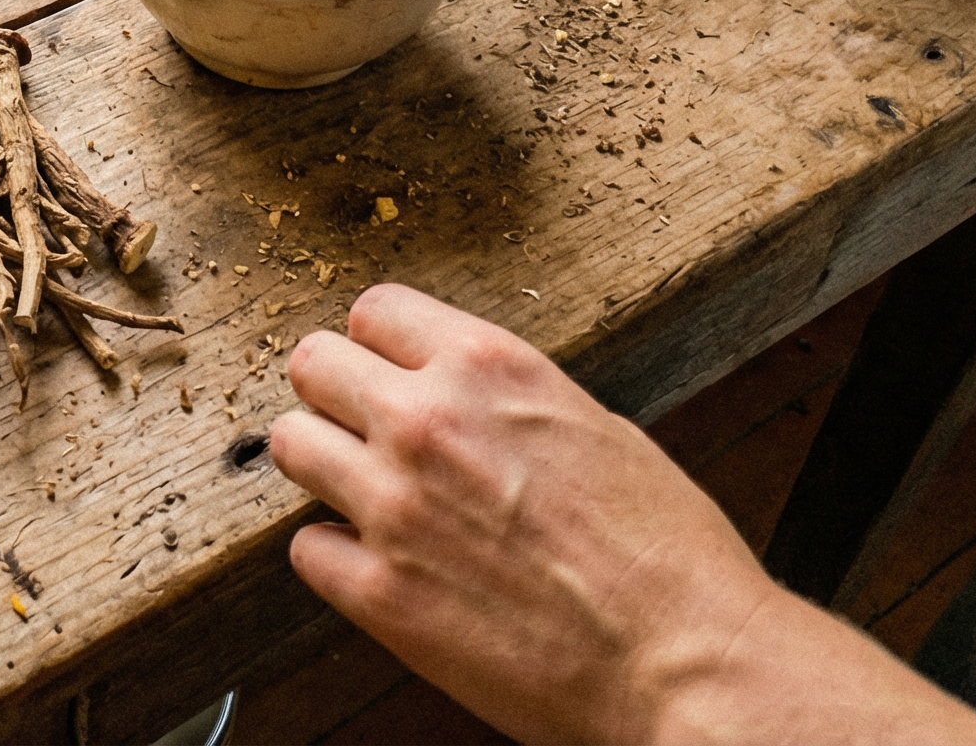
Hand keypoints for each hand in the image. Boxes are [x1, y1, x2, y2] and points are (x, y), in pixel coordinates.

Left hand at [268, 285, 975, 745]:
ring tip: (362, 497)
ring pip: (290, 445)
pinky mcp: (378, 591)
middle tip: (358, 431)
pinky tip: (381, 568)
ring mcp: (393, 504)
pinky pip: (307, 548)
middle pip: (313, 363)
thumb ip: (505, 399)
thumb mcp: (594, 427)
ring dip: (322, 467)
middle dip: (333, 394)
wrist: (685, 663)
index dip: (379, 346)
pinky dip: (337, 557)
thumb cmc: (664, 554)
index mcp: (487, 368)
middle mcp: (426, 421)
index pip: (374, 310)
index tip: (384, 372)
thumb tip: (461, 395)